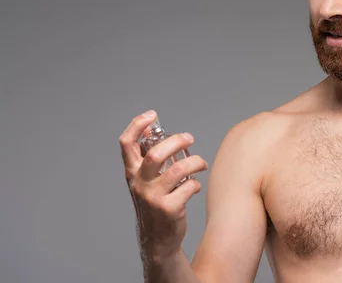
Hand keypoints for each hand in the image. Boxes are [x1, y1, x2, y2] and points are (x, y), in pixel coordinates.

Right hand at [119, 110, 208, 260]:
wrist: (157, 239)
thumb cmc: (154, 203)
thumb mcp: (145, 179)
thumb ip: (147, 156)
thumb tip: (150, 128)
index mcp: (132, 172)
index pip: (126, 144)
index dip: (137, 125)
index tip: (152, 115)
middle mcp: (139, 184)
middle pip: (156, 154)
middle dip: (177, 141)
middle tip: (189, 138)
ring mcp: (153, 197)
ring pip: (179, 169)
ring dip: (195, 162)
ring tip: (201, 164)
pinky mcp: (169, 209)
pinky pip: (189, 187)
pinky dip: (196, 183)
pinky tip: (195, 186)